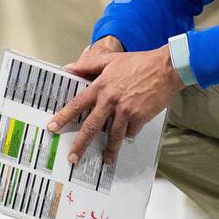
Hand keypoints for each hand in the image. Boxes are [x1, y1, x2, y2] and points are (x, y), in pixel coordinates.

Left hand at [48, 40, 182, 166]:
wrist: (166, 68)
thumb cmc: (140, 62)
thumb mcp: (111, 59)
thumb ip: (89, 64)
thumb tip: (69, 67)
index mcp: (101, 86)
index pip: (77, 104)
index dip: (63, 117)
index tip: (53, 128)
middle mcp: (110, 101)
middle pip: (91, 127)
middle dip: (80, 144)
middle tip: (73, 157)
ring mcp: (126, 111)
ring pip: (113, 136)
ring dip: (110, 150)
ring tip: (107, 159)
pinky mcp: (140, 117)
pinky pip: (130, 131)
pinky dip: (129, 133)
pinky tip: (130, 131)